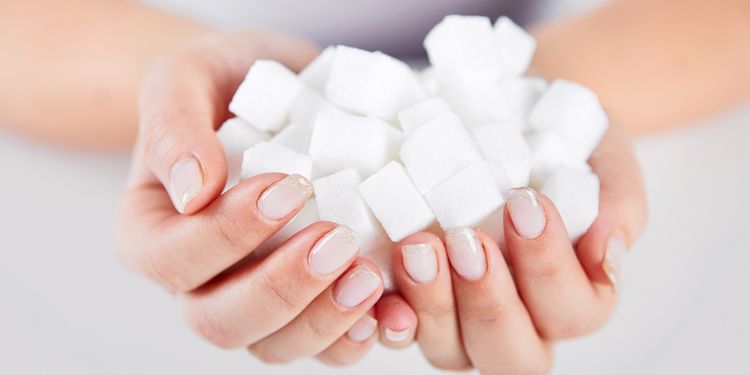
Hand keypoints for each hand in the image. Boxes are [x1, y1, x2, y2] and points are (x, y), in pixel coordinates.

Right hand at [115, 30, 383, 363]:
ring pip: (276, 345)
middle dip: (282, 290)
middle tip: (337, 240)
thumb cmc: (225, 82)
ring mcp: (257, 297)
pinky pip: (328, 345)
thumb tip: (193, 189)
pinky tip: (393, 312)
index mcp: (154, 234)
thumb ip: (173, 125)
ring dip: (324, 322)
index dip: (227, 236)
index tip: (287, 187)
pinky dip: (361, 335)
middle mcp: (200, 280)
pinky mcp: (312, 299)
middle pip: (222, 321)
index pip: (172, 260)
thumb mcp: (186, 78)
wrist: (278, 88)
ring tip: (370, 279)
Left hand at [372, 123, 647, 373]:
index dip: (551, 270)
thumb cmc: (563, 142)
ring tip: (418, 248)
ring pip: (452, 352)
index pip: (574, 312)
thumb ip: (619, 201)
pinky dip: (388, 313)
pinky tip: (376, 278)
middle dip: (489, 302)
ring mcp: (461, 317)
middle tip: (467, 241)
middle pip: (514, 355)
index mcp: (573, 294)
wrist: (512, 116)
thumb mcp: (604, 154)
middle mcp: (520, 318)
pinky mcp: (414, 298)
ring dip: (433, 305)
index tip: (527, 204)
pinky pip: (399, 329)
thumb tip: (609, 246)